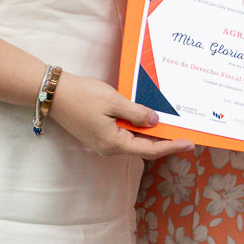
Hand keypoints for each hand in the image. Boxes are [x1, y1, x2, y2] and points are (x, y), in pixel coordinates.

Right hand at [50, 75, 194, 159]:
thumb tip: (155, 122)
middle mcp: (109, 148)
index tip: (189, 144)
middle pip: (143, 148)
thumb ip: (137, 114)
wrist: (54, 94)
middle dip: (165, 143)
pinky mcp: (99, 135)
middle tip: (186, 137)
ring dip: (152, 136)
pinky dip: (139, 130)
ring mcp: (103, 143)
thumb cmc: (82, 96)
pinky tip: (149, 122)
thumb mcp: (115, 101)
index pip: (149, 149)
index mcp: (114, 143)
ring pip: (134, 142)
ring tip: (172, 129)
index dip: (171, 146)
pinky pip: (125, 135)